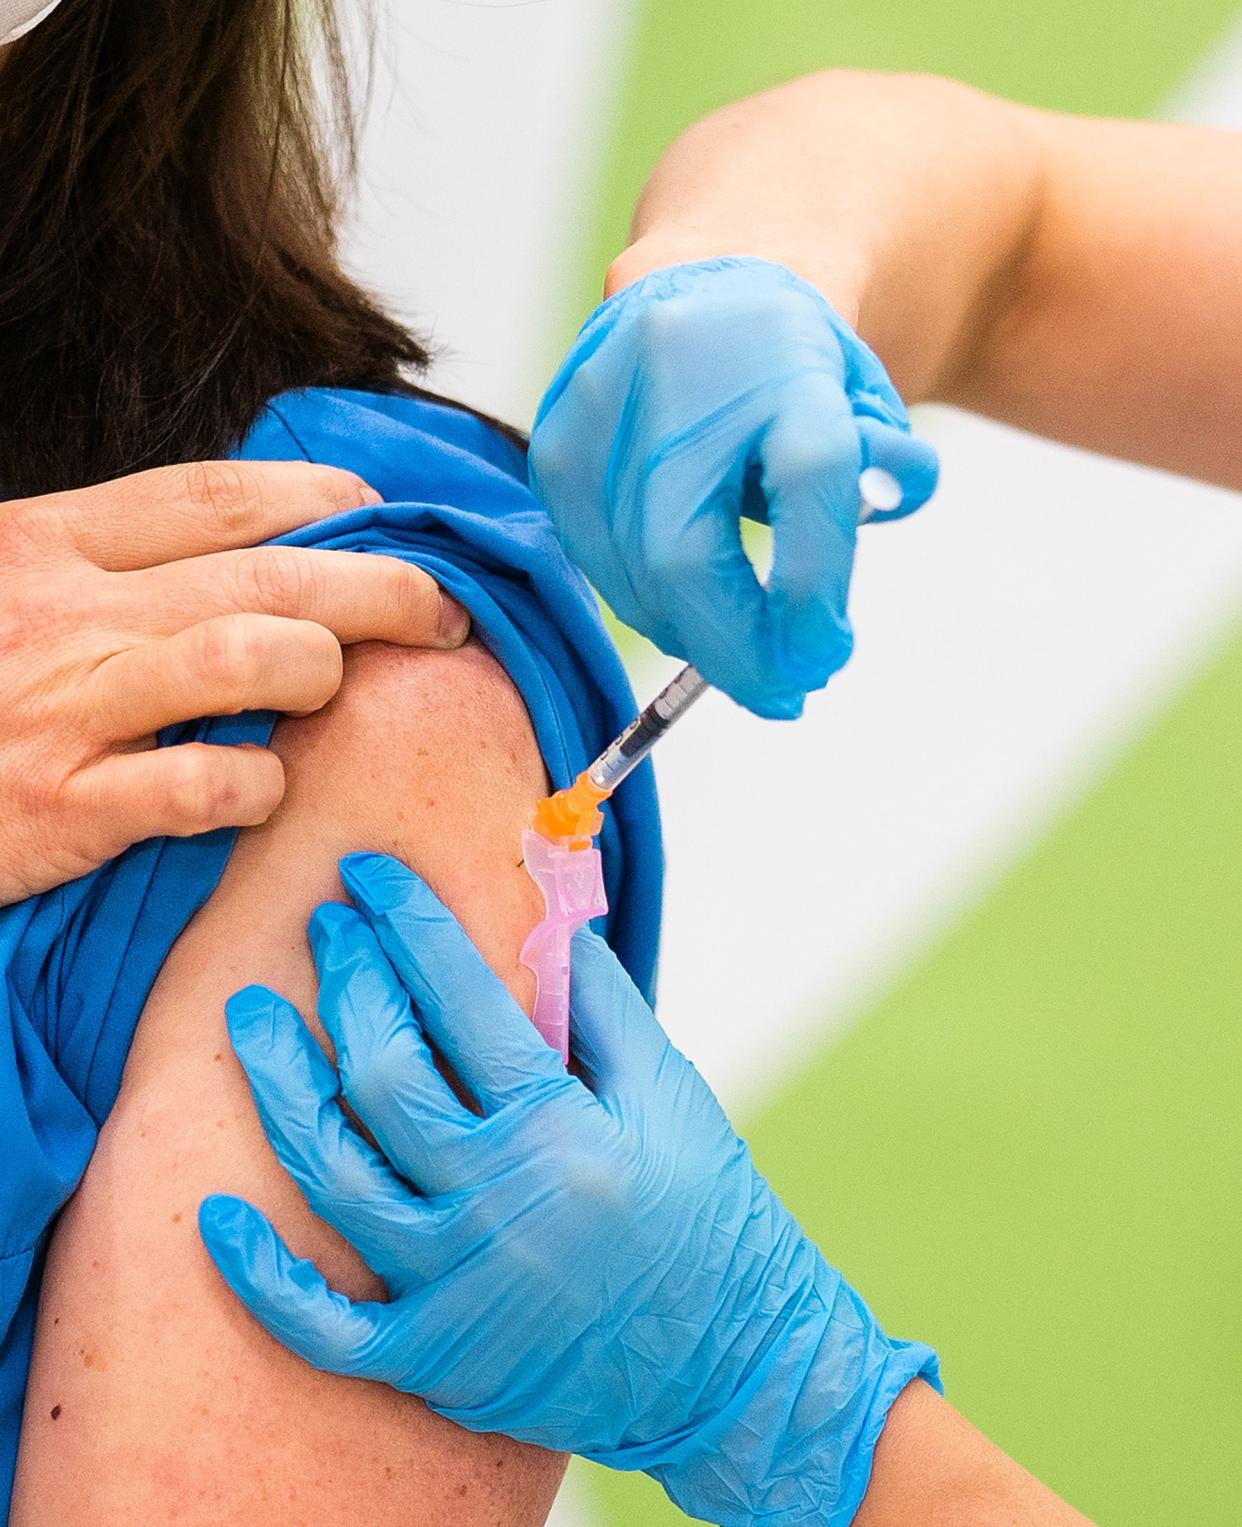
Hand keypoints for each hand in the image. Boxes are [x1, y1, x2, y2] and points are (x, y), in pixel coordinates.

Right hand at [0, 462, 468, 901]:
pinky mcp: (62, 806)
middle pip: (265, 572)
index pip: (213, 496)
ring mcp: (67, 708)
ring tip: (334, 686)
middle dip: (379, 584)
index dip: (318, 495)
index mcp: (51, 542)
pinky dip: (256, 786)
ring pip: (245, 655)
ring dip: (319, 665)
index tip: (379, 512)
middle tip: (443, 611)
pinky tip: (266, 789)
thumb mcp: (13, 590)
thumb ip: (115, 568)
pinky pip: (197, 787)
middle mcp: (69, 613)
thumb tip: (259, 549)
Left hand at [199, 853, 936, 1526]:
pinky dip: (263, 1274)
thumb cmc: (711, 1213)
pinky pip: (322, 1324)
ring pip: (334, 1175)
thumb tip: (538, 923)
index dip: (409, 924)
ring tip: (249, 1015)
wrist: (735, 1364)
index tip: (371, 875)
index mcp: (562, 1129)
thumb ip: (599, 1004)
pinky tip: (216, 1214)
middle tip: (325, 924)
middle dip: (346, 981)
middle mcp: (500, 1204)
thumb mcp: (672, 1092)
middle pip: (383, 1074)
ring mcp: (457, 1289)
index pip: (462, 999)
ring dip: (279, 1086)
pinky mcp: (435, 1360)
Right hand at [528, 256, 937, 717]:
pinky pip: (595, 564)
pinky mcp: (554, 446)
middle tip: (781, 694)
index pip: (808, 476)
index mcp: (780, 356)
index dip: (813, 587)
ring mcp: (601, 407)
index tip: (824, 657)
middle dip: (737, 651)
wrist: (697, 287)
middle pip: (688, 552)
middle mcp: (680, 372)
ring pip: (636, 575)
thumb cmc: (790, 370)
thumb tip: (825, 610)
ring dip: (694, 636)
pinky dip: (646, 603)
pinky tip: (685, 604)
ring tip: (742, 648)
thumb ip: (883, 483)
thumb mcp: (864, 408)